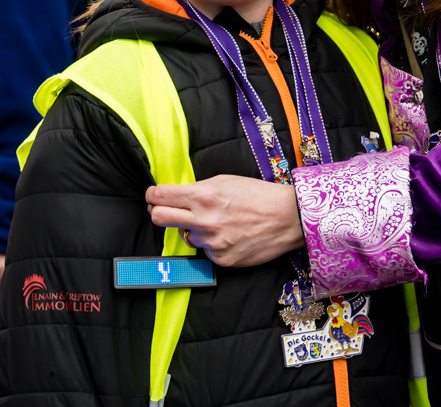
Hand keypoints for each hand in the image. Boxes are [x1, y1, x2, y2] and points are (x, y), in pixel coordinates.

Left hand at [147, 175, 303, 267]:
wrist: (288, 218)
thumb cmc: (259, 196)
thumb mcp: (226, 180)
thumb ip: (199, 189)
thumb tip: (177, 196)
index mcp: (204, 196)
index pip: (160, 196)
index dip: (152, 194)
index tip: (153, 195)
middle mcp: (204, 220)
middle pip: (158, 218)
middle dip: (158, 211)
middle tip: (165, 209)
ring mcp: (211, 242)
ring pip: (184, 235)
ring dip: (193, 228)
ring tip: (216, 222)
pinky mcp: (220, 259)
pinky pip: (204, 250)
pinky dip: (211, 243)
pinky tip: (229, 235)